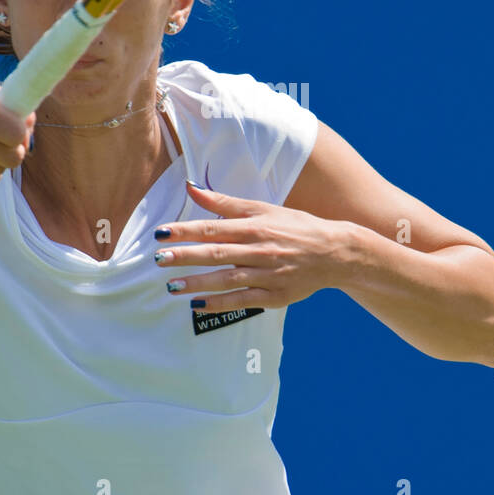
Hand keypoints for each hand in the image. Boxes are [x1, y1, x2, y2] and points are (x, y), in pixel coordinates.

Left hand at [153, 182, 350, 312]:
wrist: (334, 252)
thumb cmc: (295, 227)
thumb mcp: (263, 209)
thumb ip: (225, 203)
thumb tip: (192, 188)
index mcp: (255, 226)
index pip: (214, 228)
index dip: (186, 231)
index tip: (161, 233)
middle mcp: (260, 250)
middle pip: (217, 254)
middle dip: (185, 257)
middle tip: (158, 259)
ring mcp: (268, 275)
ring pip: (227, 279)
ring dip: (198, 283)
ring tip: (171, 286)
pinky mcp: (275, 296)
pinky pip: (243, 300)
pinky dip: (220, 303)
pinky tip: (198, 305)